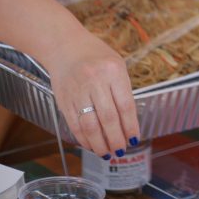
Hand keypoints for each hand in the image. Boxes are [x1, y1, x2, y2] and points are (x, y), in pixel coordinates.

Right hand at [46, 31, 139, 158]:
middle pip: (108, 118)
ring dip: (99, 143)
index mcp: (113, 71)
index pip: (125, 105)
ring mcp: (78, 91)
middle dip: (116, 138)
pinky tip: (90, 145)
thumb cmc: (95, 55)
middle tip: (120, 150)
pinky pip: (74, 124)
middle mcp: (95, 81)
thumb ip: (122, 89)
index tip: (134, 139)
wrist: (65, 45)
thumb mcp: (116, 64)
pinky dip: (83, 138)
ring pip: (90, 125)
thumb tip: (128, 121)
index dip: (130, 126)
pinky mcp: (64, 100)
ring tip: (107, 153)